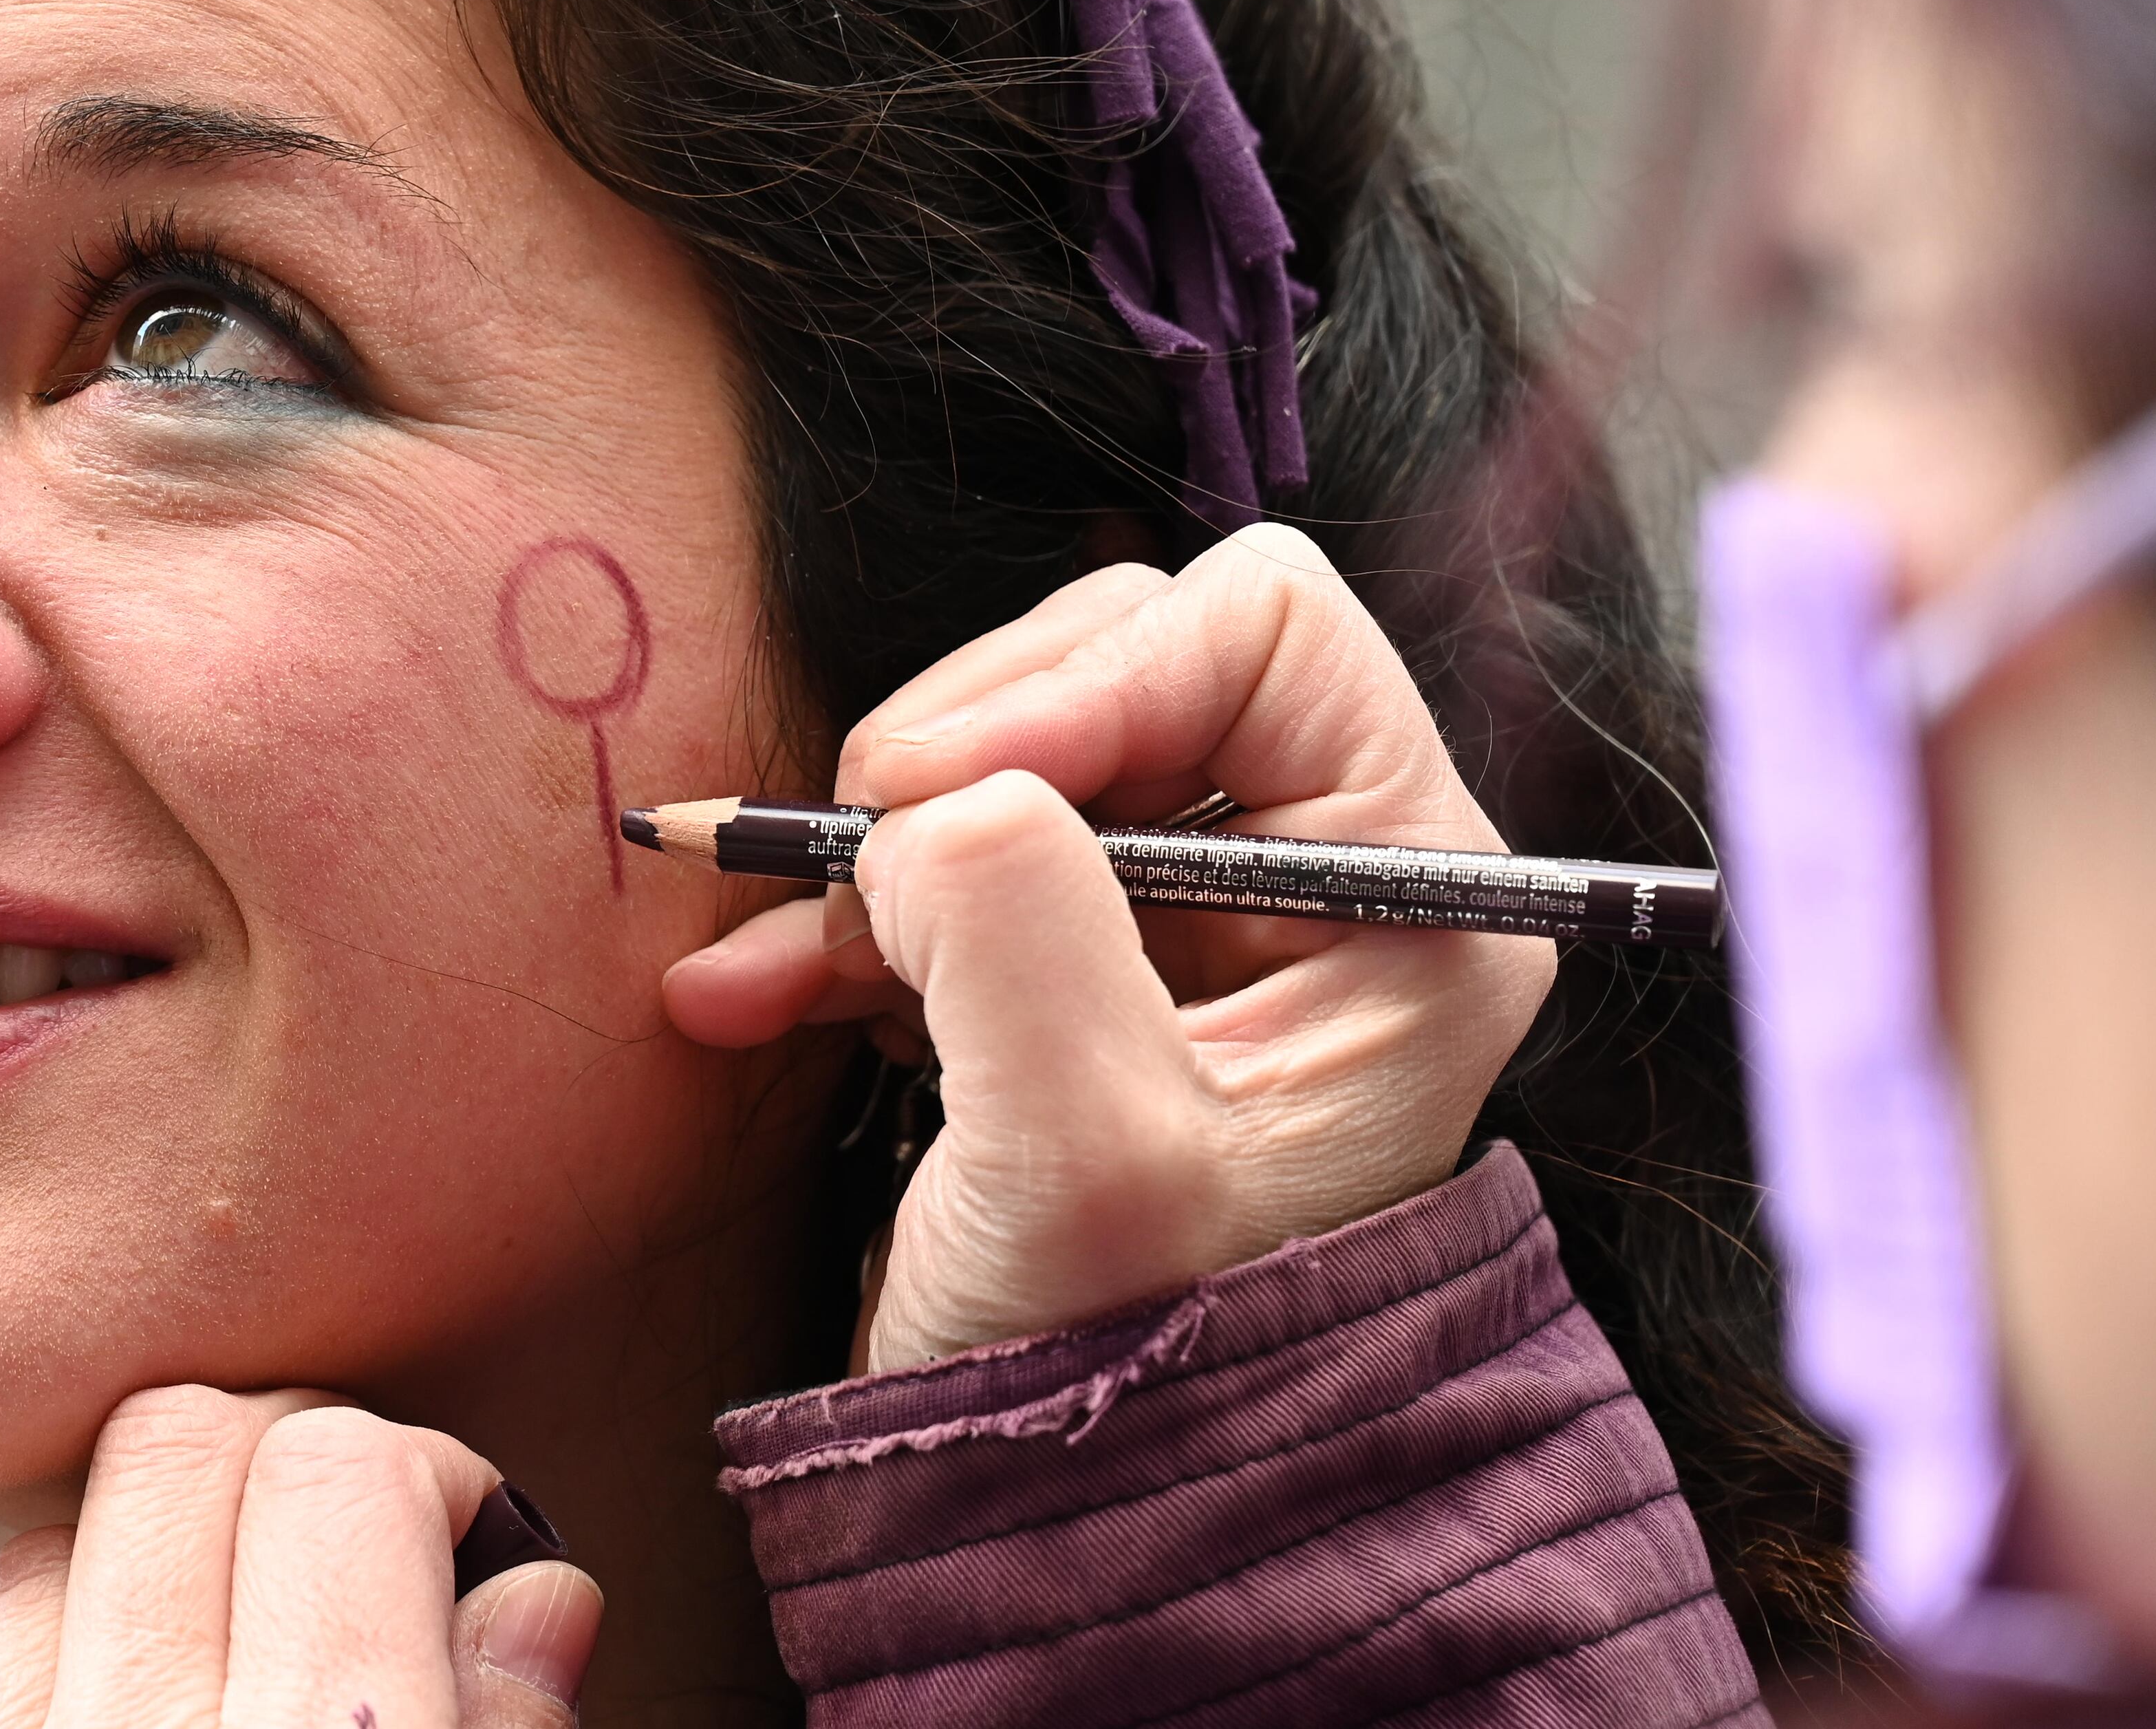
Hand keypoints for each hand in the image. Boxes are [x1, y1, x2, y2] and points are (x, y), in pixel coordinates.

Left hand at [0, 1385, 603, 1728]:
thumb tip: (536, 1594)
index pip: (338, 1476)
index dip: (429, 1482)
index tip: (470, 1551)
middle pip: (182, 1446)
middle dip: (293, 1464)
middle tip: (372, 1569)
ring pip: (62, 1531)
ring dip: (168, 1552)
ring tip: (260, 1647)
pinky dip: (75, 1641)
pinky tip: (158, 1709)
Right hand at [662, 524, 1557, 1372]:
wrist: (1058, 1523)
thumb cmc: (1129, 1374)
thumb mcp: (1083, 1153)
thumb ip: (1018, 922)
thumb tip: (931, 800)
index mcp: (1408, 901)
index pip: (1265, 633)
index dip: (1089, 676)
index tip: (945, 788)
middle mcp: (1321, 886)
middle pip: (1130, 659)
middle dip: (966, 747)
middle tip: (866, 853)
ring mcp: (1189, 926)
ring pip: (1016, 746)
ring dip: (877, 838)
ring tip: (779, 942)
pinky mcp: (1070, 972)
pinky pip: (944, 860)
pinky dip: (836, 908)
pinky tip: (747, 989)